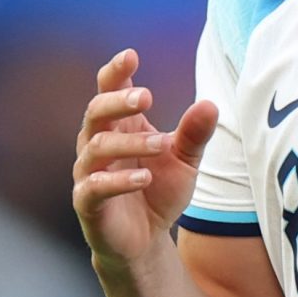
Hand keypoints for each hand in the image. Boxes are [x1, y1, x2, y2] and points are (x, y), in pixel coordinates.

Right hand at [72, 48, 219, 267]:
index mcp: (120, 126)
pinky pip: (94, 187)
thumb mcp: (185, 162)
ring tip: (162, 145)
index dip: (115, 72)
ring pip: (97, 147)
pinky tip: (144, 178)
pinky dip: (119, 182)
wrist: (145, 240)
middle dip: (117, 101)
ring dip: (130, 143)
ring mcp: (88, 172)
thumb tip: (210, 104)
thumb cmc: (159, 192)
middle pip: (96, 112)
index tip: (130, 56)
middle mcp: (97, 143)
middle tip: (146, 97)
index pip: (109, 90)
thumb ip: (194, 135)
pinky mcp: (87, 203)